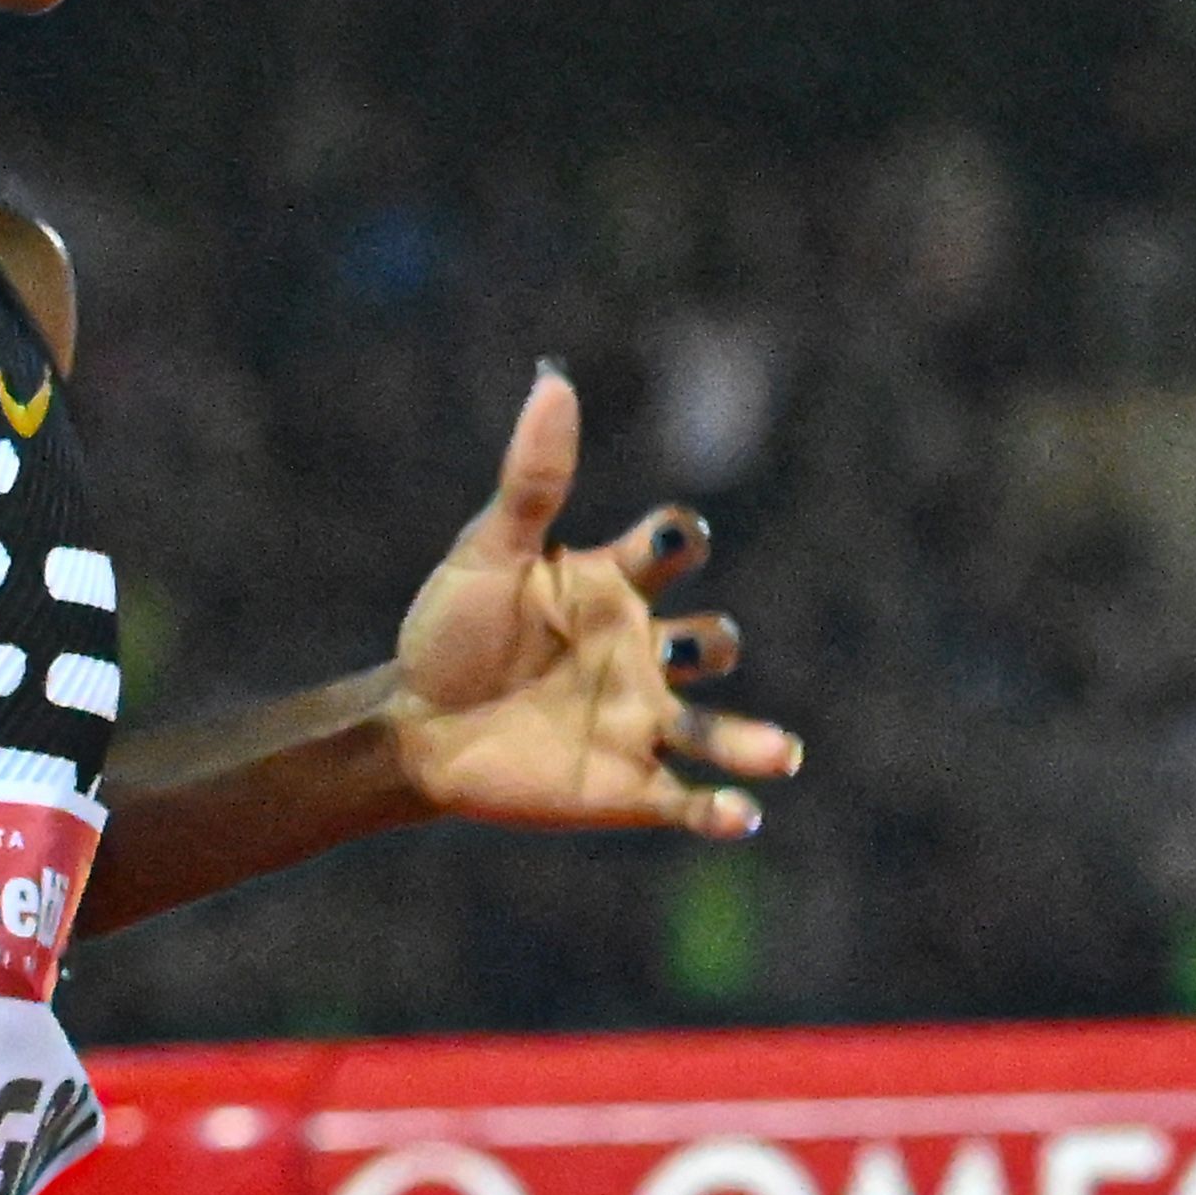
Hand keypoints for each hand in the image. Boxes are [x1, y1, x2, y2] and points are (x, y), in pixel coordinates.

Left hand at [385, 368, 801, 835]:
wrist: (414, 727)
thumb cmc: (450, 631)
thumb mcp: (486, 552)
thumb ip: (532, 480)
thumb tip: (553, 380)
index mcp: (613, 586)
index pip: (672, 551)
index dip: (680, 540)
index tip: (676, 540)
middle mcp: (641, 651)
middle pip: (711, 643)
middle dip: (712, 645)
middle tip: (689, 652)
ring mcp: (639, 720)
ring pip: (719, 731)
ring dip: (752, 742)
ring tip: (781, 755)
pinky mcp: (626, 787)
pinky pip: (686, 800)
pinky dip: (718, 809)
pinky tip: (737, 814)